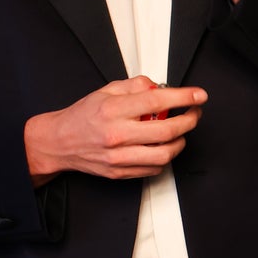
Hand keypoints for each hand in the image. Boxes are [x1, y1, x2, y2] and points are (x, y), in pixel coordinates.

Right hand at [24, 76, 205, 181]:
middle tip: (194, 113)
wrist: (58, 142)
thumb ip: (135, 86)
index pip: (157, 101)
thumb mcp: (105, 91)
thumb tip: (160, 87)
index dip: (184, 97)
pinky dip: (164, 157)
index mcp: (113, 110)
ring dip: (180, 142)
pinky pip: (154, 168)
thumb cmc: (82, 116)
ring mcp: (118, 156)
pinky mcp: (120, 172)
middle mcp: (116, 134)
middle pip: (167, 130)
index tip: (199, 95)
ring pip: (165, 154)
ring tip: (180, 132)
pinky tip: (162, 146)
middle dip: (190, 120)